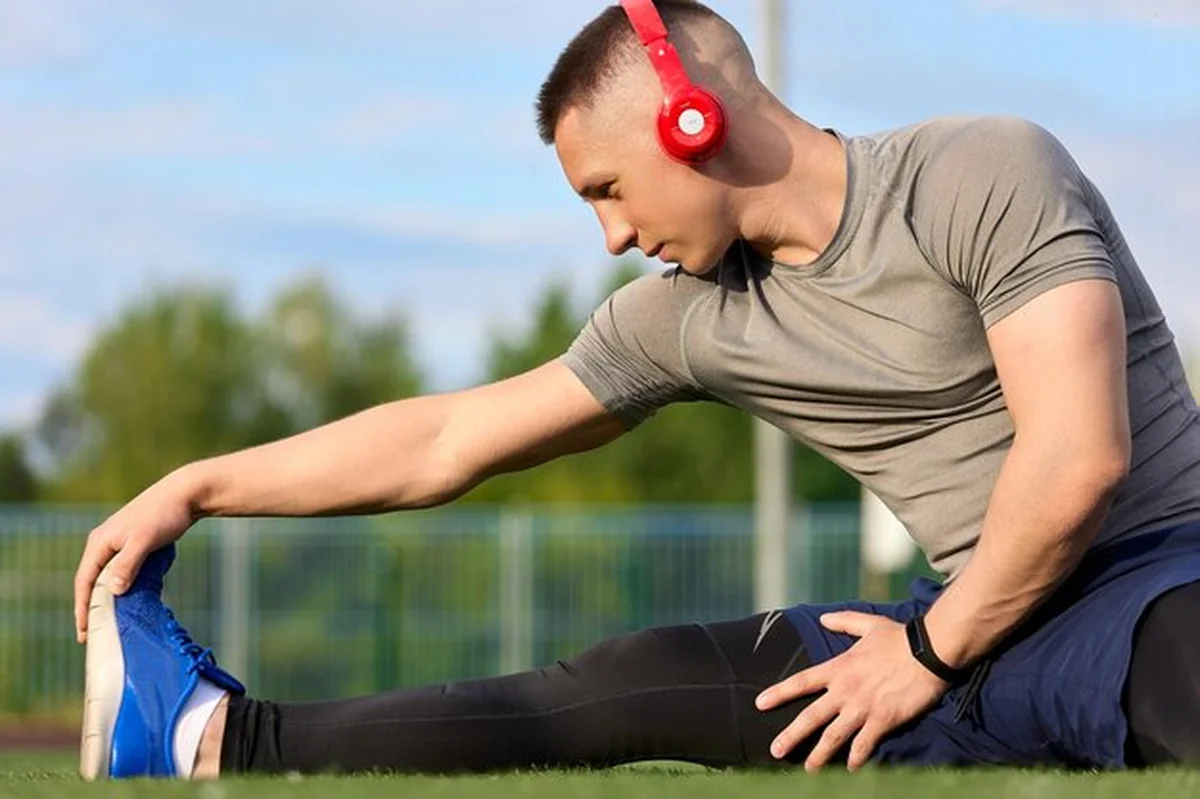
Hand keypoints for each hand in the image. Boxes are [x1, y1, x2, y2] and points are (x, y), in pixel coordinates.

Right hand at [73, 467, 203, 643]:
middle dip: (90, 608)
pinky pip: (120, 571)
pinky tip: (126, 600)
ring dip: (104, 599)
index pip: (84, 582)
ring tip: (106, 623)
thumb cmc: (164, 516)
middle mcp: (104, 542)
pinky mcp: (134, 543)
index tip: (84, 633)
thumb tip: (111, 591)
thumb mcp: (144, 541)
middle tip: (91, 635)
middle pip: (91, 581)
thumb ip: (127, 565)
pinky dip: (119, 587)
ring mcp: (118, 542)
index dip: (82, 609)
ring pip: (106, 576)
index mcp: (99, 542)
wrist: (186, 493)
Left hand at [755, 611, 950, 771]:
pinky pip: (864, 745)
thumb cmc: (899, 637)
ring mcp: (863, 707)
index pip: (801, 682)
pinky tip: (849, 771)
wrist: (928, 651)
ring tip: (808, 771)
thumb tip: (823, 617)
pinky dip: (856, 759)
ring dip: (819, 756)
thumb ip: (843, 621)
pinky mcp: (883, 720)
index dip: (779, 693)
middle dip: (791, 736)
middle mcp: (845, 690)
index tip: (760, 704)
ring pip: (834, 737)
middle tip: (775, 751)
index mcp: (838, 668)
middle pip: (811, 717)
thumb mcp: (867, 624)